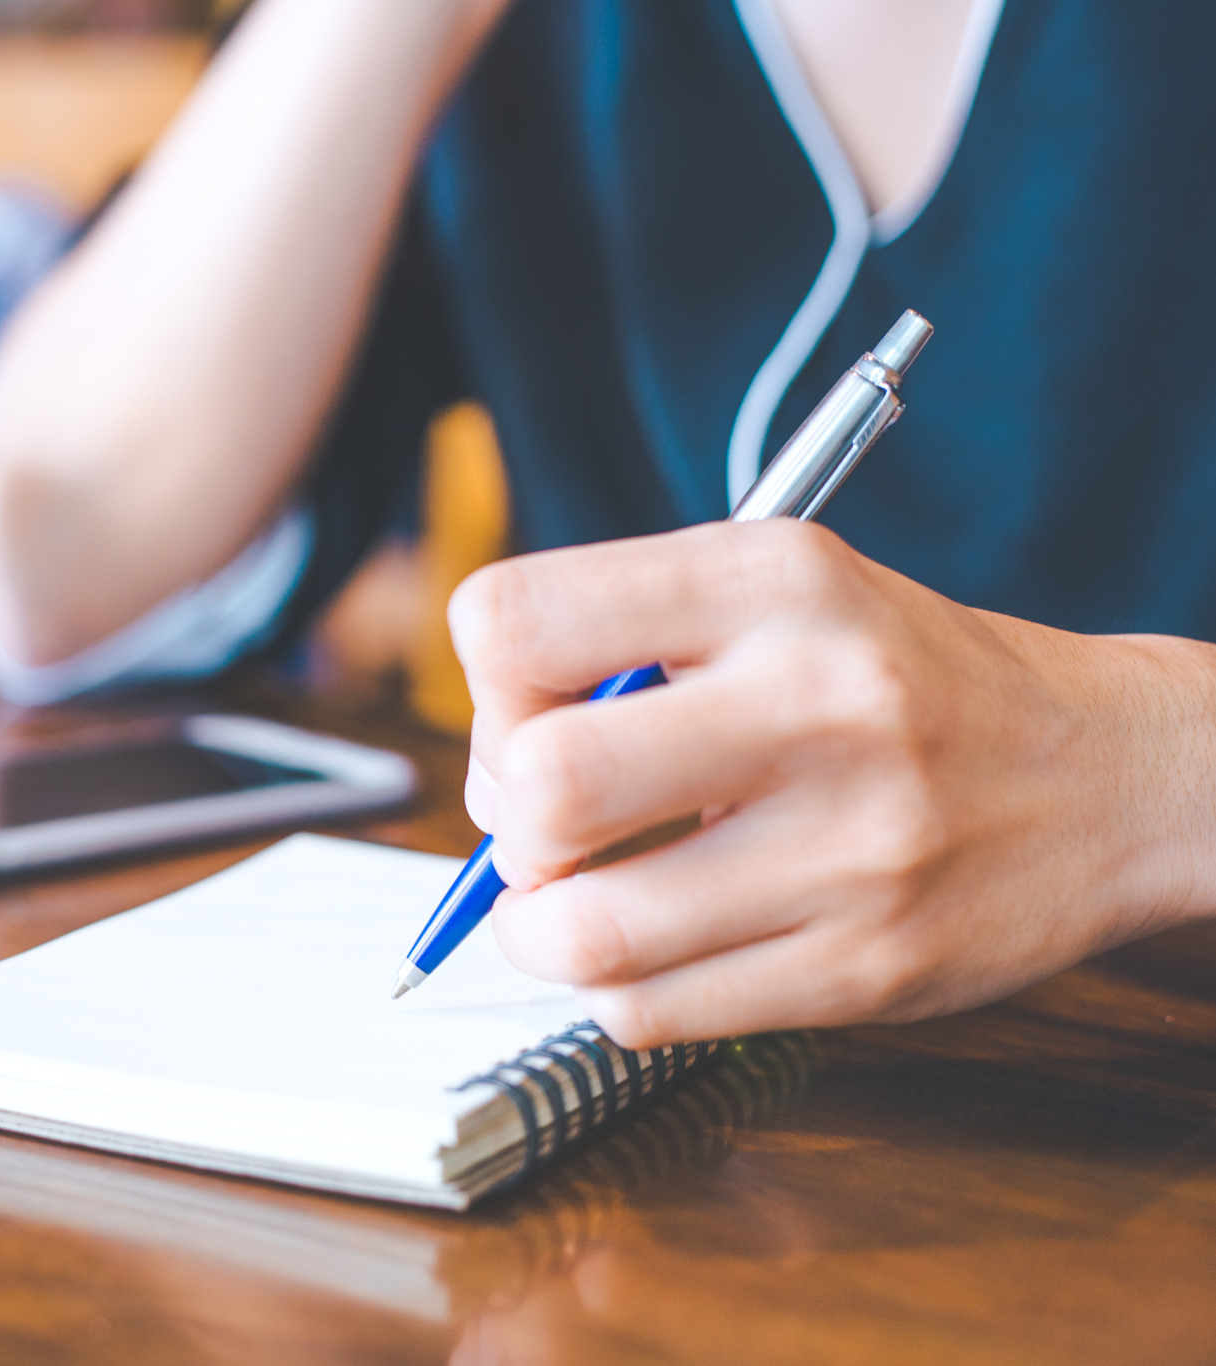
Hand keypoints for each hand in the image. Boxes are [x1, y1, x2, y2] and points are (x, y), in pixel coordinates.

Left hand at [448, 521, 1215, 1047]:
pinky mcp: (869, 968)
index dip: (484, 688)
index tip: (525, 721)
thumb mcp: (773, 596)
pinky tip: (654, 948)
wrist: (1110, 774)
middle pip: (544, 783)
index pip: (515, 620)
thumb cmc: (898, 681)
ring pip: (587, 929)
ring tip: (573, 905)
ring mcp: (852, 847)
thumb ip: (621, 645)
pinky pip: (651, 1013)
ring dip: (540, 931)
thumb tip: (483, 779)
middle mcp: (817, 702)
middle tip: (544, 832)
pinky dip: (614, 990)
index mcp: (771, 581)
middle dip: (507, 825)